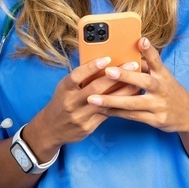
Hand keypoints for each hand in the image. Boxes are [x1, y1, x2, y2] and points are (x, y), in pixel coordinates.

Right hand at [24, 55, 141, 159]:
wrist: (50, 129)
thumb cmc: (62, 102)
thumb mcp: (65, 88)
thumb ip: (80, 78)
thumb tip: (102, 63)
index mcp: (64, 89)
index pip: (77, 75)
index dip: (91, 67)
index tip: (107, 58)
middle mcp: (70, 102)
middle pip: (95, 88)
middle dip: (115, 76)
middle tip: (132, 65)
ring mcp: (79, 116)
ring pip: (105, 103)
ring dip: (123, 91)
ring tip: (137, 81)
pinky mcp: (87, 127)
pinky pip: (106, 115)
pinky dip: (119, 105)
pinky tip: (130, 99)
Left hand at [86, 37, 188, 134]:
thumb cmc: (169, 91)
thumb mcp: (163, 76)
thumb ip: (146, 66)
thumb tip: (125, 55)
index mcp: (163, 75)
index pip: (156, 60)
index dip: (149, 50)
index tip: (141, 40)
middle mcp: (162, 89)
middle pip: (145, 82)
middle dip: (126, 76)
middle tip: (108, 71)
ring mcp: (159, 105)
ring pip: (134, 103)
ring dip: (112, 100)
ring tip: (93, 99)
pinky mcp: (155, 120)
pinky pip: (133, 116)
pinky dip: (117, 113)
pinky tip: (103, 110)